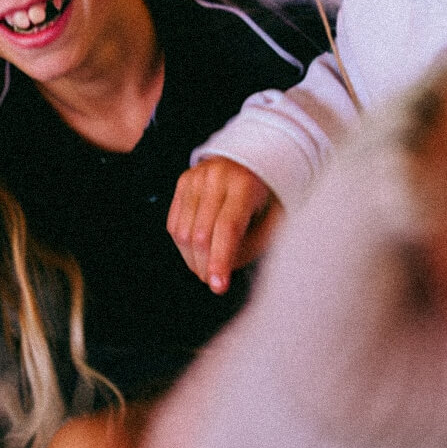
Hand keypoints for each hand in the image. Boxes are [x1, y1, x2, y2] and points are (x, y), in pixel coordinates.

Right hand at [168, 157, 282, 294]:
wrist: (251, 160)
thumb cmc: (265, 196)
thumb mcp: (273, 219)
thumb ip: (252, 246)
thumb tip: (224, 270)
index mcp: (245, 185)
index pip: (227, 229)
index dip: (220, 261)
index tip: (218, 286)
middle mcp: (217, 177)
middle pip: (201, 234)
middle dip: (204, 265)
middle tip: (212, 280)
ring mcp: (196, 177)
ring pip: (182, 232)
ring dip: (191, 259)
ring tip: (204, 266)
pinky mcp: (183, 181)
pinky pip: (173, 223)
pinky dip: (182, 244)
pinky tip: (195, 249)